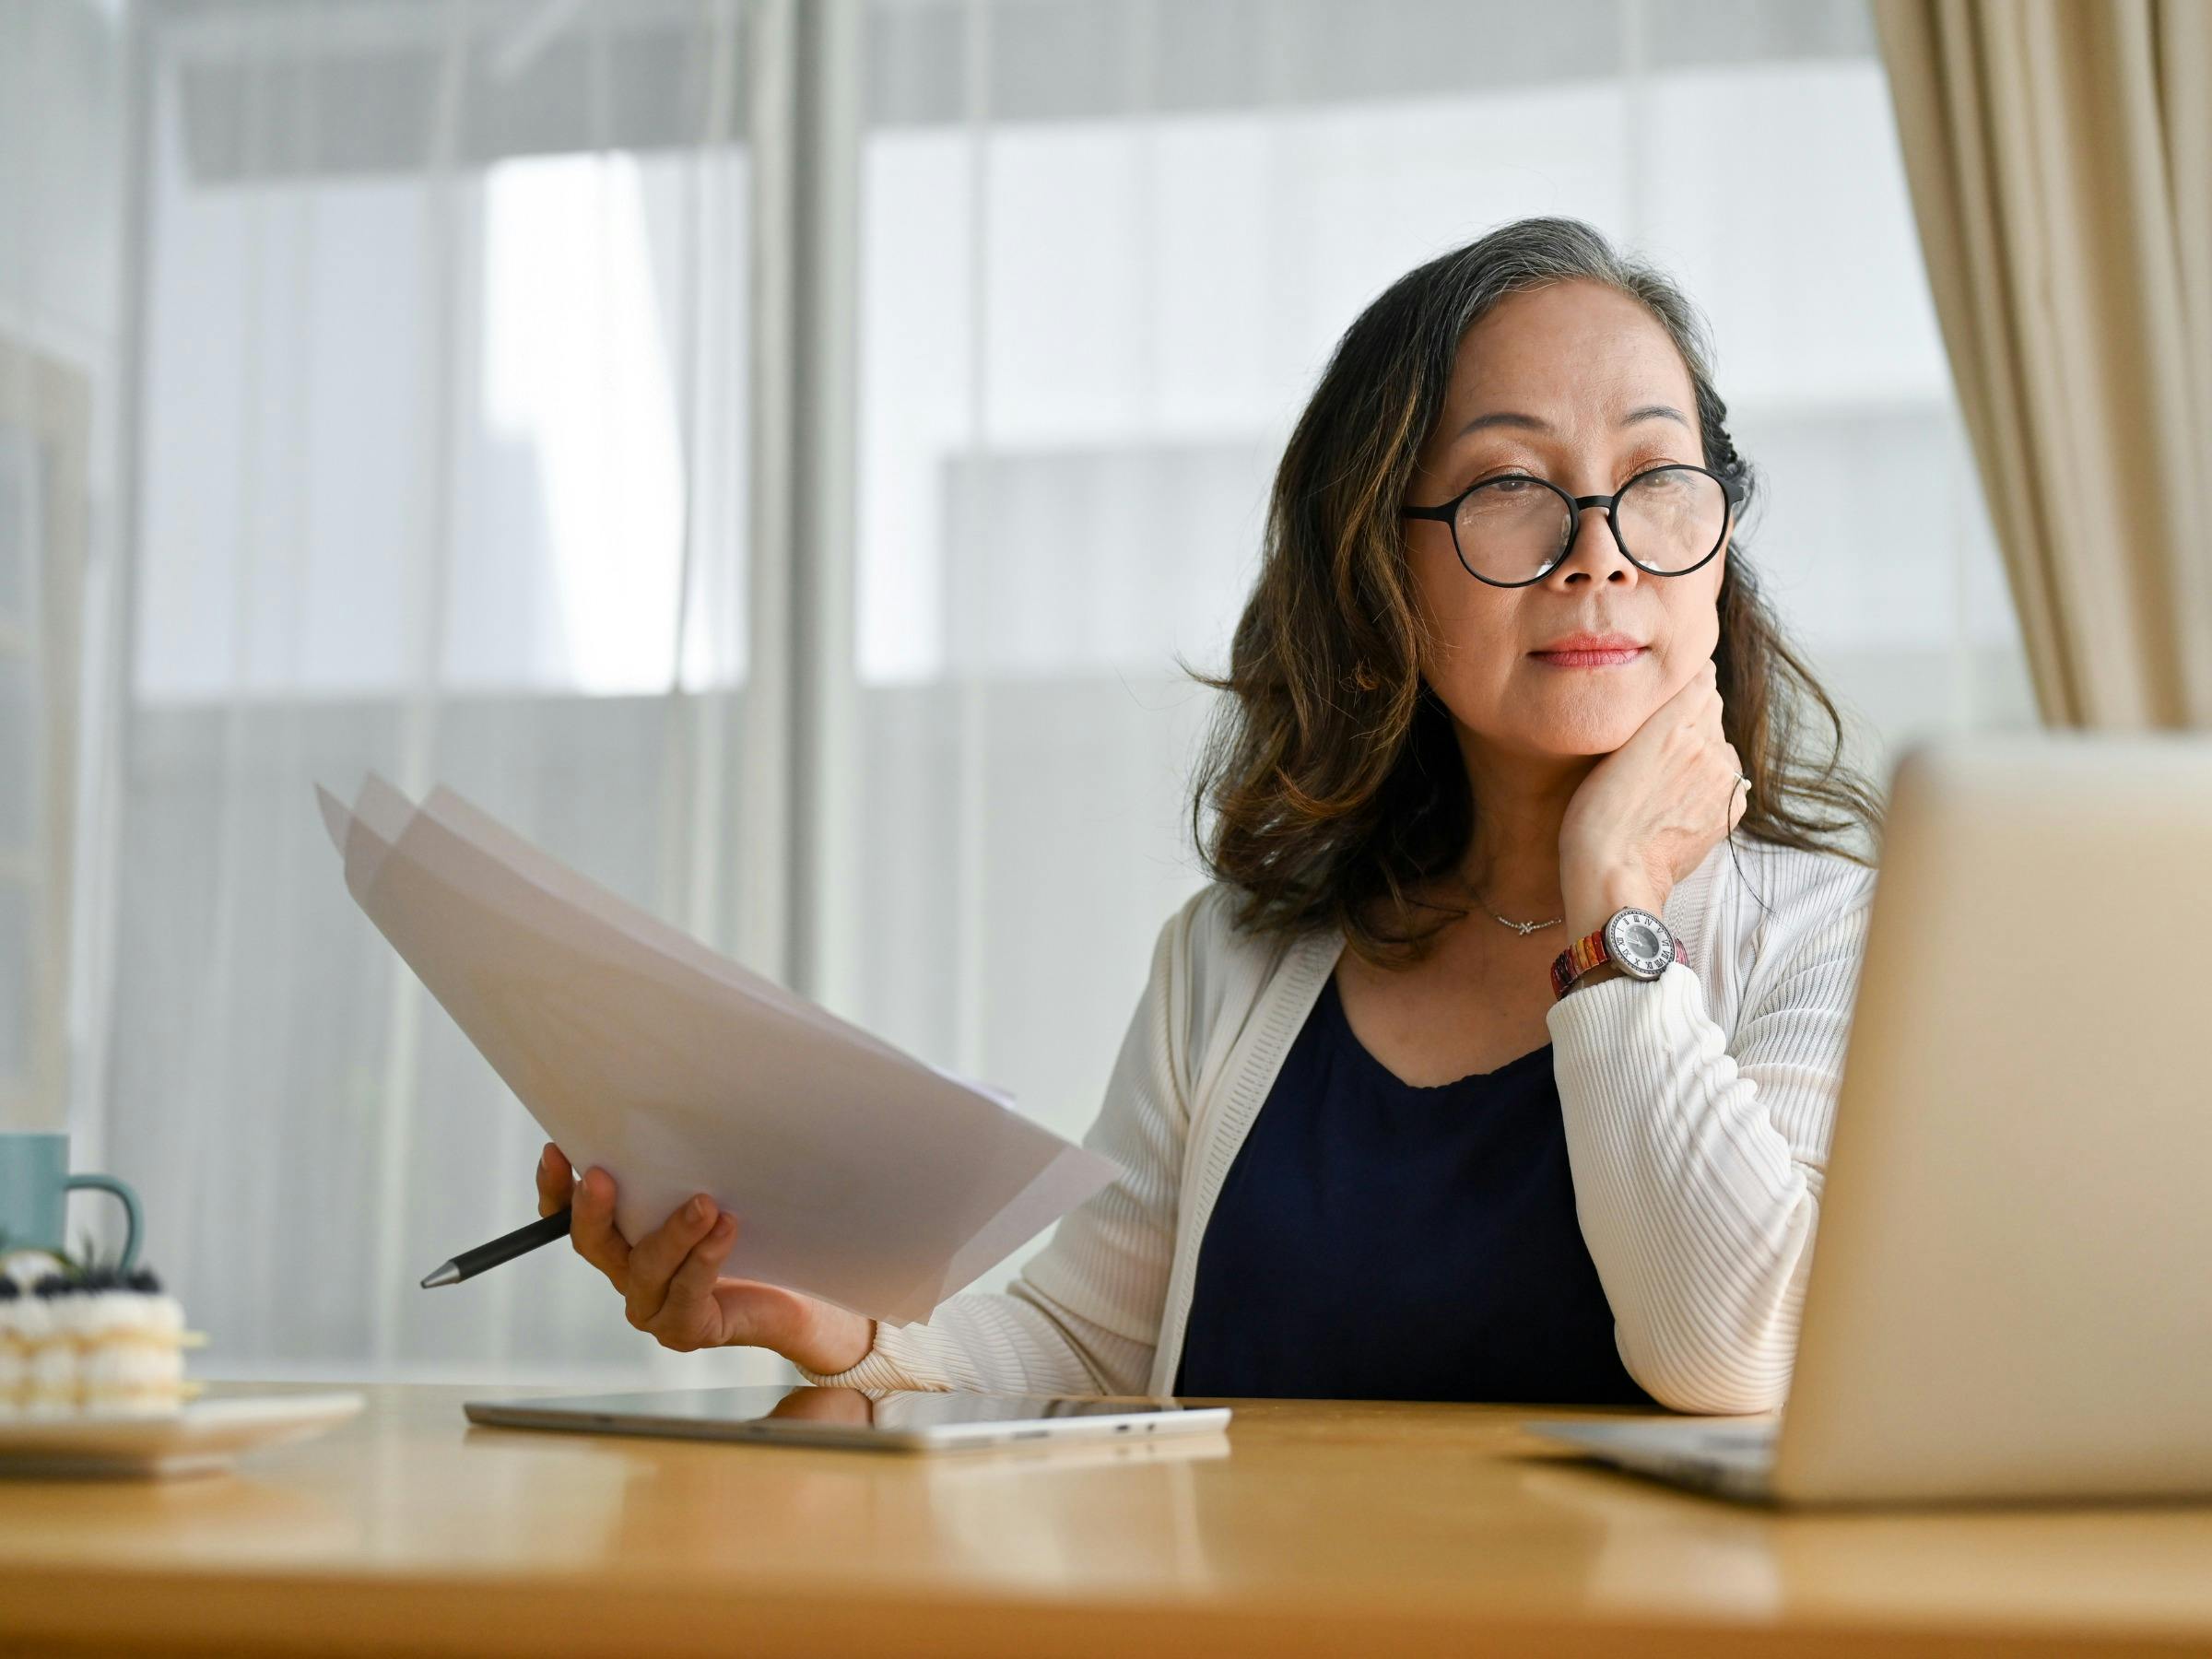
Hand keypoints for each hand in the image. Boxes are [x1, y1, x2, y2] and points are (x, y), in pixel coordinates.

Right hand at [535, 1144, 875, 1375]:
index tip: (557, 1150)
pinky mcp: (686, 1328)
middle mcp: (628, 1273)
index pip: (570, 1217)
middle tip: (601, 1175)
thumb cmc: (751, 1237)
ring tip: (703, 1203)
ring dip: (673, 1233)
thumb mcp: (712, 1192)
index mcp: (622, 1239)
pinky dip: (705, 1259)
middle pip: (594, 1244)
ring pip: (647, 1268)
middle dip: (593, 1209)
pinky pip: (688, 1292)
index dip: (557, 1188)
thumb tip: (678, 1114)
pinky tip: (726, 1229)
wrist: (794, 1296)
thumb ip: (686, 1168)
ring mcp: (653, 1306)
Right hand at [1557, 656, 1746, 936]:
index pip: (1700, 679)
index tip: (1667, 696)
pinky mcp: (1732, 806)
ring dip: (1702, 751)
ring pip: (1721, 744)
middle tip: (1655, 748)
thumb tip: (1691, 681)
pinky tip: (1680, 800)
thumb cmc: (1595, 814)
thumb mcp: (1610, 747)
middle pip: (1711, 710)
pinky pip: (1728, 777)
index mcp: (1672, 722)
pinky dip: (1711, 782)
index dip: (1684, 684)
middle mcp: (1707, 743)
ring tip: (1665, 778)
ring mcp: (1723, 777)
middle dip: (1690, 719)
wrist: (1616, 873)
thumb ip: (1655, 712)